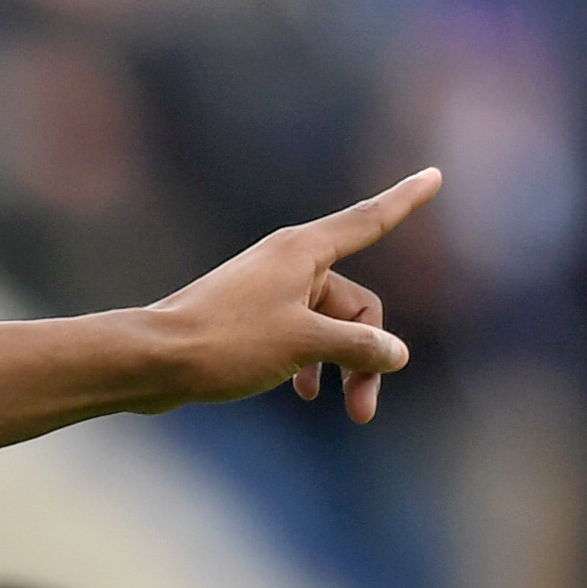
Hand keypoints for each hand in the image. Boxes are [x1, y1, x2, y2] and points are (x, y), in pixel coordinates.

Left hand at [146, 168, 442, 423]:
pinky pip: (298, 334)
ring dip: (340, 366)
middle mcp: (287, 262)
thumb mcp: (304, 345)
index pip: (369, 220)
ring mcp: (266, 290)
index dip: (406, 200)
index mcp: (304, 251)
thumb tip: (395, 353)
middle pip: (355, 304)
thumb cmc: (224, 343)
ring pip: (326, 325)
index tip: (435, 174)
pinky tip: (301, 392)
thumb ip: (358, 346)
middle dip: (366, 355)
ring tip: (349, 413)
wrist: (151, 362)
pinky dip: (308, 362)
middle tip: (363, 410)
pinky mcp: (247, 317)